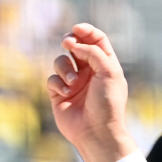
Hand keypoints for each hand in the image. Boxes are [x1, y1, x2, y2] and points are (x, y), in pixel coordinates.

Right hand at [45, 24, 139, 161]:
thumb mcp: (109, 73)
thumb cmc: (107, 104)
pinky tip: (67, 94)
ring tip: (74, 83)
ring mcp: (74, 81)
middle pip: (76, 45)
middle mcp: (90, 71)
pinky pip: (52, 78)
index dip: (87, 31)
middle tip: (68, 44)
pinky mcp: (60, 92)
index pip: (97, 40)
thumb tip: (74, 44)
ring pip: (61, 60)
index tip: (78, 29)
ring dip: (65, 68)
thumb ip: (94, 53)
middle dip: (70, 41)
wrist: (96, 131)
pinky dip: (58, 83)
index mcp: (106, 66)